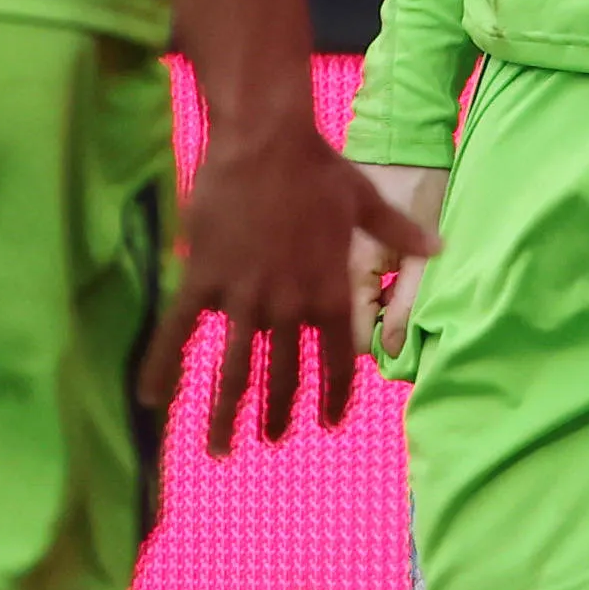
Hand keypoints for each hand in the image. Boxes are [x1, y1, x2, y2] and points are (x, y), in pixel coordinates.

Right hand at [141, 115, 439, 451]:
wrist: (265, 140)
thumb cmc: (317, 168)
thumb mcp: (366, 201)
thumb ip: (399, 232)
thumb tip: (438, 246)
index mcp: (330, 293)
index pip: (338, 362)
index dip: (334, 396)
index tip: (329, 421)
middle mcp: (288, 306)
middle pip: (282, 376)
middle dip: (276, 414)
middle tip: (270, 439)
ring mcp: (243, 297)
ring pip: (233, 369)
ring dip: (226, 414)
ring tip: (221, 449)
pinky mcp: (203, 280)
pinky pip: (177, 331)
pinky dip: (162, 366)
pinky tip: (150, 400)